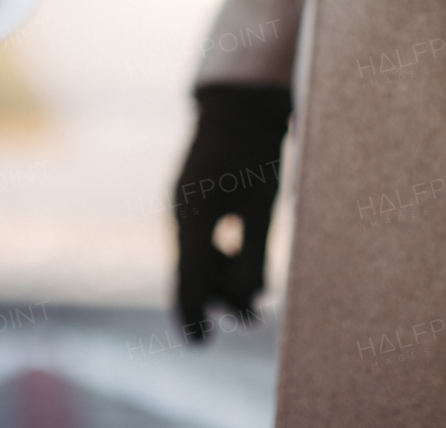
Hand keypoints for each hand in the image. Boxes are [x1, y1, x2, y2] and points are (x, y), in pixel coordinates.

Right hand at [174, 84, 289, 339]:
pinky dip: (216, 255)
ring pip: (194, 255)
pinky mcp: (190, 196)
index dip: (193, 313)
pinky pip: (197, 237)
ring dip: (219, 277)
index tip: (200, 344)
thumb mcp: (264, 202)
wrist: (240, 102)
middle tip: (254, 319)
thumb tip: (250, 297)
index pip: (188, 276)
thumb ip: (254, 251)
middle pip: (192, 270)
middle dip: (219, 297)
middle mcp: (181, 210)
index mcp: (195, 213)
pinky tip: (239, 260)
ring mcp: (183, 202)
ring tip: (254, 296)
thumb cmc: (257, 149)